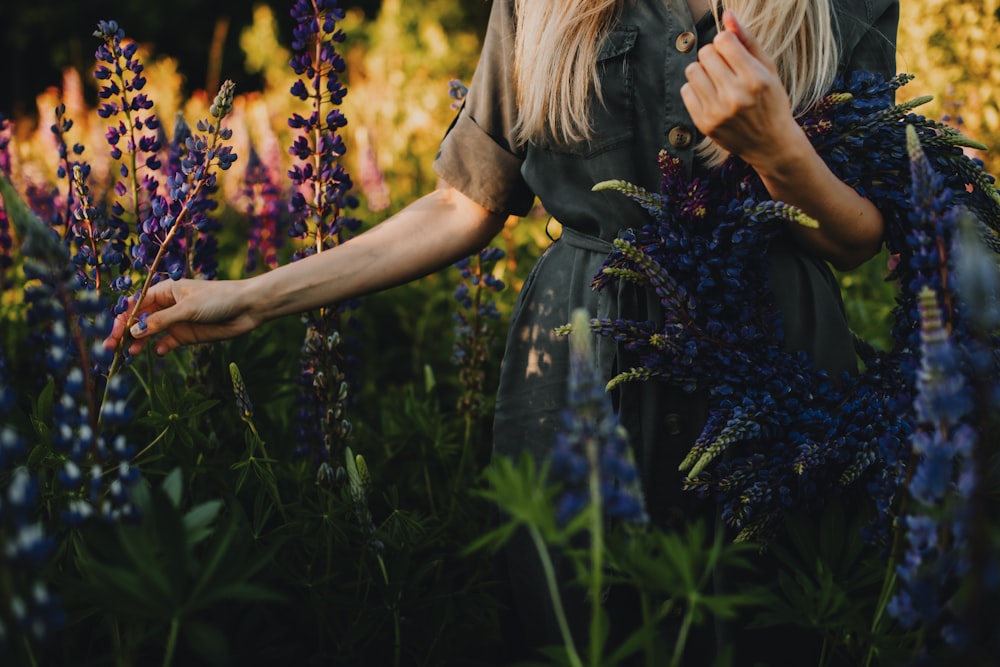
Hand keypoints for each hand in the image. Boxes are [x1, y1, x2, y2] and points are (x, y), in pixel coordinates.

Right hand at [104, 278, 258, 355]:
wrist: (248, 308)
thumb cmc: (219, 298)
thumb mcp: (187, 308)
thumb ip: (161, 321)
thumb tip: (135, 331)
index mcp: (166, 291)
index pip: (136, 304)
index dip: (123, 317)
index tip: (115, 332)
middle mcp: (169, 306)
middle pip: (140, 319)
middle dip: (126, 332)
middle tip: (112, 349)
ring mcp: (178, 321)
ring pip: (151, 332)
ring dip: (140, 342)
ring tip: (131, 354)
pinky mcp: (188, 335)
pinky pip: (169, 342)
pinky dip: (162, 347)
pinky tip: (160, 351)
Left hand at [679, 10, 803, 169]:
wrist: (770, 144)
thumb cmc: (771, 101)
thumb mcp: (767, 68)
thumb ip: (747, 40)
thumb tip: (727, 14)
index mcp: (755, 78)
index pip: (723, 40)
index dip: (727, 43)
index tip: (734, 54)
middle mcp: (735, 95)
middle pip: (706, 52)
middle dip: (714, 55)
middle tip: (726, 69)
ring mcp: (718, 111)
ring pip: (692, 70)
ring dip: (702, 71)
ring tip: (717, 81)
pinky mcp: (704, 123)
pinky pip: (686, 90)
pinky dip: (696, 88)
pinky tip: (710, 95)